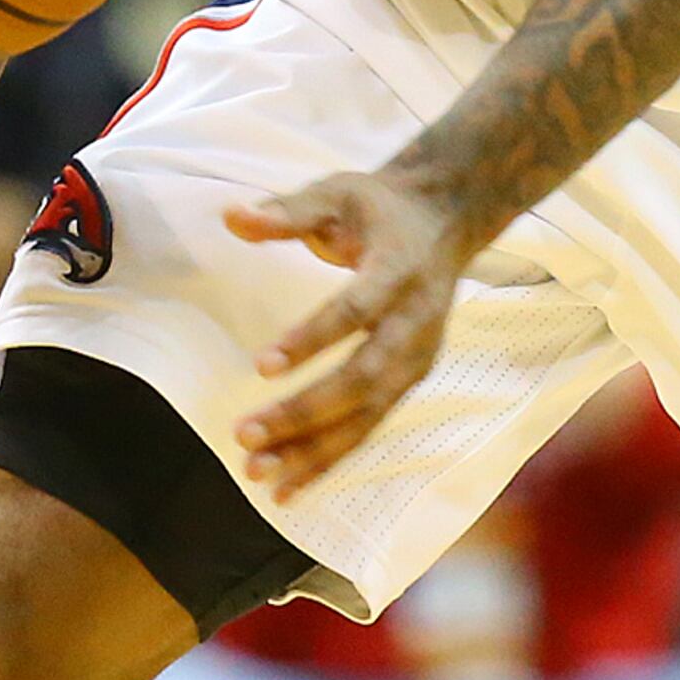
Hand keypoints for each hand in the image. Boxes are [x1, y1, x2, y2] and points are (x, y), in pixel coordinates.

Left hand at [225, 170, 474, 498]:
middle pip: (365, 377)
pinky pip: (371, 424)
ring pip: (370, 414)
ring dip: (315, 449)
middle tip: (245, 435)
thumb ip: (288, 210)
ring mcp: (419, 355)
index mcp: (401, 269)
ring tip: (257, 473)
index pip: (357, 310)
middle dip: (306, 411)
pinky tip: (287, 487)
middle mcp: (418, 320)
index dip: (313, 339)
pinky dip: (331, 459)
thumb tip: (231, 216)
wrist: (448, 218)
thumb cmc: (380, 207)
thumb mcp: (338, 192)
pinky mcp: (412, 377)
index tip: (261, 366)